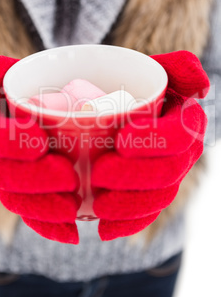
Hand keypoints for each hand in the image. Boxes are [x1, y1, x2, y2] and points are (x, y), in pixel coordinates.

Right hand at [0, 56, 79, 243]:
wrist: (49, 115)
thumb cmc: (36, 96)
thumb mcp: (22, 78)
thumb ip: (3, 72)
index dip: (8, 141)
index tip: (41, 140)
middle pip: (3, 176)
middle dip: (33, 179)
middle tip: (69, 177)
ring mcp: (12, 181)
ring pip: (17, 201)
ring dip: (44, 208)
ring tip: (74, 207)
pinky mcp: (31, 200)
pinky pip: (34, 219)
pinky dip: (51, 228)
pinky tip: (73, 232)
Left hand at [92, 51, 209, 240]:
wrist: (117, 107)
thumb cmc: (136, 87)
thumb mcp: (156, 68)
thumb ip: (179, 67)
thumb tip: (200, 87)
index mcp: (186, 125)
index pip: (180, 136)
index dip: (155, 140)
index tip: (120, 138)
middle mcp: (182, 155)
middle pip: (167, 174)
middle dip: (136, 176)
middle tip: (100, 172)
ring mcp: (166, 180)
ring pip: (157, 200)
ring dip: (129, 206)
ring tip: (98, 205)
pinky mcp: (148, 197)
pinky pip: (144, 218)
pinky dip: (125, 226)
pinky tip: (104, 229)